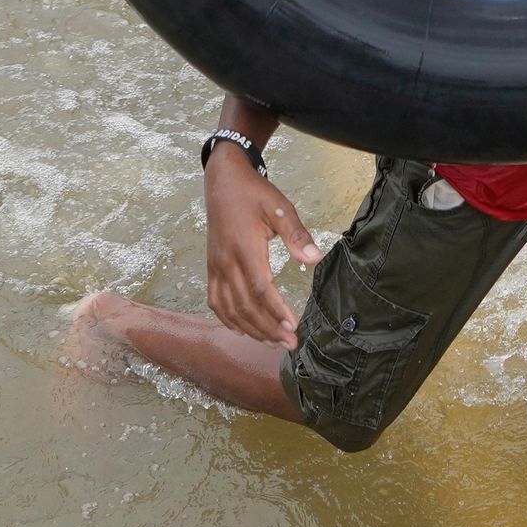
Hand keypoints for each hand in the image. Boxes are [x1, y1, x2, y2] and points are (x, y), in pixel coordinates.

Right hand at [202, 150, 317, 346]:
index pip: (261, 289)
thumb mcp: (280, 207)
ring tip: (273, 342)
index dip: (276, 311)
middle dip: (268, 329)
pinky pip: (215, 301)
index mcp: (244, 248)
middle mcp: (226, 262)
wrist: (223, 181)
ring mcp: (216, 266)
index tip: (293, 327)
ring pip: (230, 309)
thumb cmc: (254, 193)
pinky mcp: (211, 267)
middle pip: (246, 306)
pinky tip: (243, 329)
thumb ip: (297, 235)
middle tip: (290, 344)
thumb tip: (315, 258)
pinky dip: (228, 319)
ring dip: (251, 329)